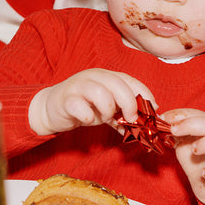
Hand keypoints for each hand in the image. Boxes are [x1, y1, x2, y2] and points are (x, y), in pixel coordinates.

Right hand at [29, 68, 156, 134]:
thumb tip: (145, 128)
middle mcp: (94, 76)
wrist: (51, 108)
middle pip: (118, 84)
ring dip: (108, 110)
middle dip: (129, 103)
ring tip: (106, 119)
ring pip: (100, 92)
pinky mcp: (65, 99)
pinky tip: (89, 120)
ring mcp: (79, 85)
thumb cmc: (83, 106)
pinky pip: (79, 106)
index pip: (130, 80)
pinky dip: (88, 117)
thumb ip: (123, 115)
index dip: (144, 94)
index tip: (153, 110)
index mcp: (107, 76)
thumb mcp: (107, 109)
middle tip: (132, 119)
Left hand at [162, 108, 204, 204]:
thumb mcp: (183, 144)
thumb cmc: (197, 162)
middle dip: (193, 125)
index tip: (164, 118)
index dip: (183, 114)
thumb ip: (175, 132)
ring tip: (193, 150)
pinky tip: (204, 173)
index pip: (201, 115)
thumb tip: (160, 119)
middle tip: (174, 130)